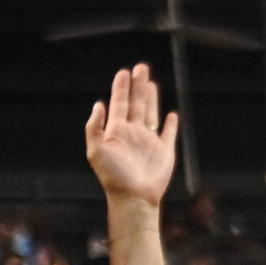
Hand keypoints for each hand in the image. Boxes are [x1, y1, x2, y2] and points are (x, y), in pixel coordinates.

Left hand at [85, 65, 179, 206]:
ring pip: (151, 113)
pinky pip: (168, 134)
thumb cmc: (113, 177)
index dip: (121, 88)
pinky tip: (170, 115)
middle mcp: (133, 133)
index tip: (124, 72)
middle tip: (141, 67)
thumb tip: (99, 105)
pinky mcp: (164, 151)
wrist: (134, 197)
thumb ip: (94, 127)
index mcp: (117, 131)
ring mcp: (149, 142)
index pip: (119, 103)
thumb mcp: (95, 150)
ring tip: (151, 83)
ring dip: (152, 98)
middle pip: (136, 103)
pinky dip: (170, 124)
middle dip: (138, 85)